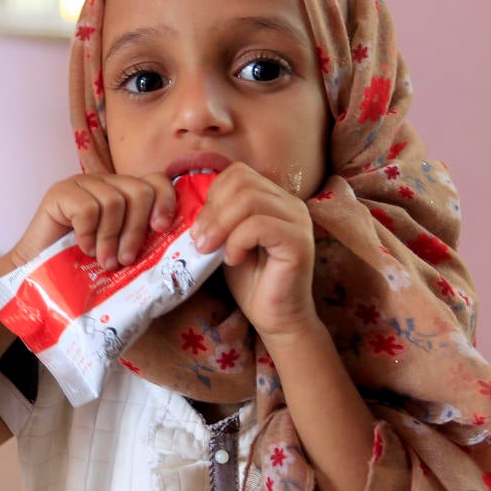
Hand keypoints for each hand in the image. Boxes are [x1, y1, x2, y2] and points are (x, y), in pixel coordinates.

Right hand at [8, 173, 177, 270]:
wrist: (41, 277)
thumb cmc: (85, 269)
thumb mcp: (123, 253)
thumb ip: (146, 242)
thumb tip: (182, 246)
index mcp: (125, 193)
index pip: (156, 181)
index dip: (165, 201)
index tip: (161, 229)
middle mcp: (105, 183)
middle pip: (139, 190)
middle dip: (137, 229)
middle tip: (126, 259)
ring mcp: (82, 184)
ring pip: (114, 201)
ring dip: (110, 238)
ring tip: (103, 260)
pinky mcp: (60, 192)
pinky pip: (87, 208)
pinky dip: (88, 234)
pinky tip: (82, 248)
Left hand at [190, 164, 319, 341]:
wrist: (275, 317)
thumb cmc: (250, 281)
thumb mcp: (227, 241)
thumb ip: (218, 218)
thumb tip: (191, 203)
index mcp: (274, 198)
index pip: (238, 173)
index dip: (213, 196)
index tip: (200, 228)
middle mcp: (290, 203)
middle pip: (242, 181)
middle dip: (213, 211)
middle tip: (200, 241)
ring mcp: (298, 220)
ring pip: (250, 199)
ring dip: (221, 225)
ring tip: (210, 250)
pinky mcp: (299, 241)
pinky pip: (260, 225)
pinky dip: (237, 241)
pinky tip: (232, 260)